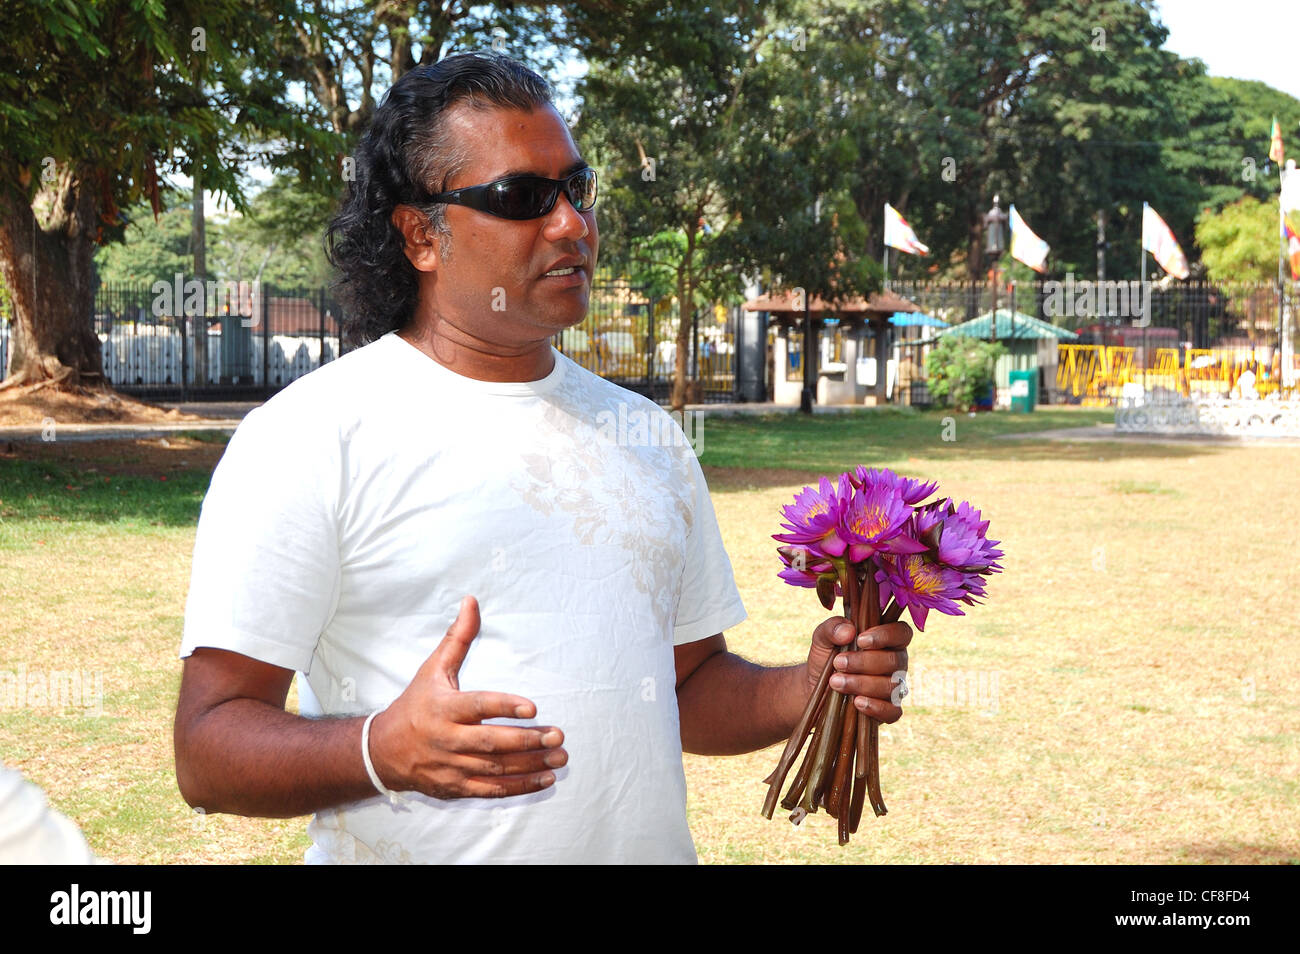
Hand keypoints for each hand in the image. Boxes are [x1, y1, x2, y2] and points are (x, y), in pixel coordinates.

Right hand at [368, 595, 566, 798]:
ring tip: (560, 756)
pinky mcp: (456, 787)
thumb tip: (472, 601)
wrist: (383, 751)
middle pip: (491, 743)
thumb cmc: (416, 704)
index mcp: (443, 708)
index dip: (504, 707)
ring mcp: (451, 766)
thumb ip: (458, 637)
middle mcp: (447, 739)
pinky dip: (520, 787)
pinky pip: (492, 790)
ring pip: (496, 769)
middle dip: (527, 740)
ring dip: (531, 764)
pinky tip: (546, 778)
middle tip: (558, 735)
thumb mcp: (433, 668)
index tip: (532, 707)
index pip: (478, 706)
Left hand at [807, 616, 911, 723]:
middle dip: (864, 662)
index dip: (886, 635)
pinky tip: (856, 702)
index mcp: (887, 641)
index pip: (902, 633)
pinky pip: (893, 711)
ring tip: (836, 682)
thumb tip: (849, 630)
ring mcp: (895, 688)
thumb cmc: (826, 658)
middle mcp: (896, 663)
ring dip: (862, 684)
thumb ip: (833, 628)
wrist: (816, 687)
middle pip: (895, 661)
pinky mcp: (889, 711)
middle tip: (838, 663)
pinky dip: (875, 707)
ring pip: (892, 686)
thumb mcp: (823, 639)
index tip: (860, 640)